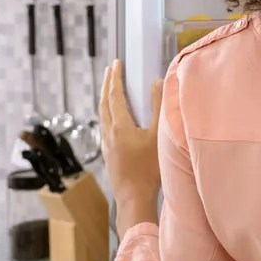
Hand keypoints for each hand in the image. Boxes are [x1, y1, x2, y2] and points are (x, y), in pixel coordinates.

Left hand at [100, 60, 162, 230]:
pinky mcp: (109, 154)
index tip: (116, 63)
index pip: (115, 95)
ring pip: (102, 116)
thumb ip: (157, 107)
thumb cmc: (149, 168)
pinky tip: (114, 118)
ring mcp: (107, 144)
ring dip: (105, 99)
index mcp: (120, 125)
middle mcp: (109, 133)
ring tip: (110, 89)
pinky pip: (105, 126)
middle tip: (111, 70)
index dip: (115, 77)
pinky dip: (107, 113)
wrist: (133, 197)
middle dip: (107, 84)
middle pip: (103, 103)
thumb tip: (156, 82)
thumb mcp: (158, 135)